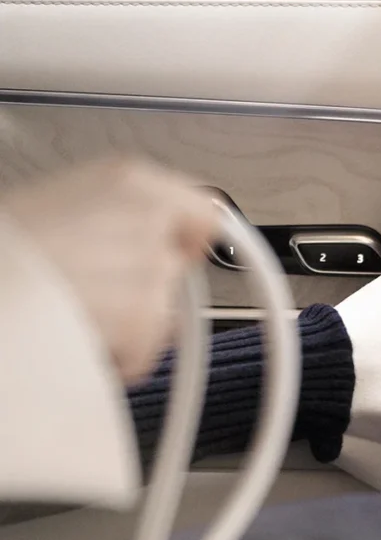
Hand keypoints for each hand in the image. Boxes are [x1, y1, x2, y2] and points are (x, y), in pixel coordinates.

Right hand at [5, 158, 217, 382]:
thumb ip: (109, 215)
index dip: (188, 240)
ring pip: (161, 316)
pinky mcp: (145, 321)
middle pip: (175, 269)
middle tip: (97, 296)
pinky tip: (76, 341)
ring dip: (127, 328)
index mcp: (129, 179)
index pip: (202, 211)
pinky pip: (143, 355)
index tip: (180, 255)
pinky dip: (116, 360)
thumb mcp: (55, 202)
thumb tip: (125, 239)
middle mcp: (151, 220)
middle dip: (144, 290)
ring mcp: (152, 272)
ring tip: (73, 316)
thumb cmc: (7, 249)